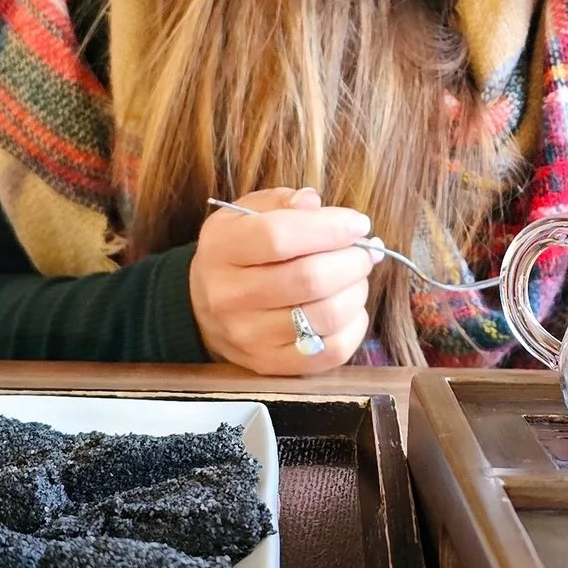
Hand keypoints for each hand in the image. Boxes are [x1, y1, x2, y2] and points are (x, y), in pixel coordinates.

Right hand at [190, 187, 377, 375]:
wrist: (201, 309)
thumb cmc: (236, 254)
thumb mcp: (245, 215)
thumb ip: (281, 202)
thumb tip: (314, 204)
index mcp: (222, 250)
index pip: (280, 236)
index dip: (330, 228)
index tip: (359, 224)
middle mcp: (229, 297)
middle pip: (310, 279)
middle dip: (353, 260)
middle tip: (365, 252)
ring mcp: (250, 337)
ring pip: (326, 315)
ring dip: (357, 291)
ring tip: (355, 278)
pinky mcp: (271, 364)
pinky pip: (332, 351)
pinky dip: (355, 326)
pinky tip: (349, 309)